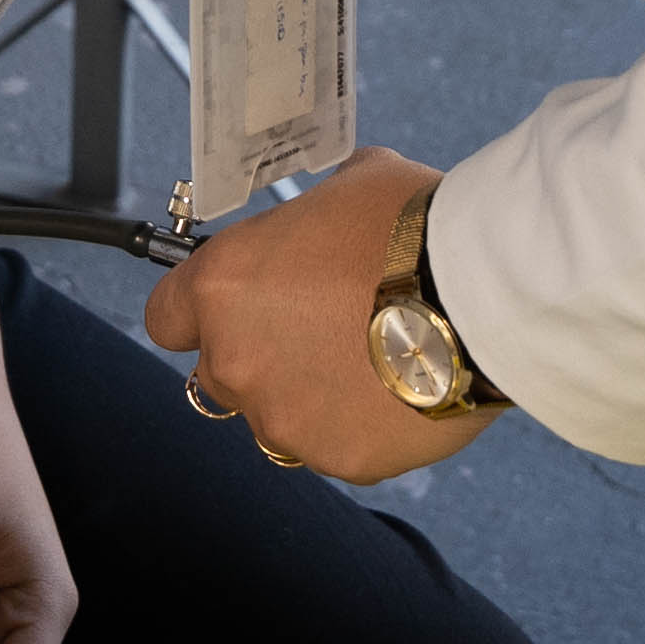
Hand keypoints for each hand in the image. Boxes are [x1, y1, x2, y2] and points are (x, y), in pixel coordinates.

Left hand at [140, 147, 488, 487]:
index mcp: (223, 287)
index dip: (198, 312)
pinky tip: (401, 389)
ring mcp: (284, 419)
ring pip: (279, 416)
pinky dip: (359, 425)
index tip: (233, 306)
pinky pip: (335, 445)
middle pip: (221, 373)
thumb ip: (316, 212)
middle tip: (322, 329)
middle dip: (262, 355)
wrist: (477, 292)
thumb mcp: (354, 185)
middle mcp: (236, 360)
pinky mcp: (338, 458)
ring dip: (309, 395)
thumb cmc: (412, 226)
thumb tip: (330, 211)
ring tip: (370, 362)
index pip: (167, 317)